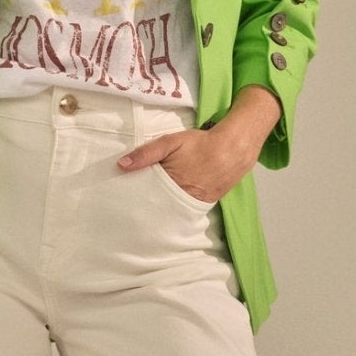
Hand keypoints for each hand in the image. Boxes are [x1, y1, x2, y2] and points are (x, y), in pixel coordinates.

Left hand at [114, 87, 278, 204]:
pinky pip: (185, 210)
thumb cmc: (199, 144)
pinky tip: (168, 208)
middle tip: (131, 211)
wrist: (233, 148)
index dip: (135, 199)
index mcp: (170, 184)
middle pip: (157, 208)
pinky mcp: (204, 204)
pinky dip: (176, 210)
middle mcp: (181, 198)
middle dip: (146, 209)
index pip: (146, 197)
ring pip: (171, 212)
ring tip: (147, 213)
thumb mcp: (170, 142)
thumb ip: (146, 153)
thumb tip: (121, 165)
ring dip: (161, 211)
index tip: (123, 202)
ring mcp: (194, 203)